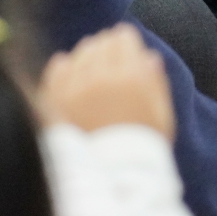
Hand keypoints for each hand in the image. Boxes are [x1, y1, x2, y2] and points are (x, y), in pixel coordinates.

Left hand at [35, 24, 175, 141]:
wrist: (109, 179)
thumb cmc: (142, 149)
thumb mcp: (162, 116)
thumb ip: (155, 82)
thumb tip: (149, 56)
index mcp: (132, 77)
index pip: (123, 37)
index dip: (127, 44)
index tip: (127, 52)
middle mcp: (101, 75)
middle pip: (100, 42)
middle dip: (108, 51)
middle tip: (112, 70)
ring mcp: (74, 86)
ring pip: (80, 52)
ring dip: (88, 60)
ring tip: (95, 81)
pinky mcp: (54, 97)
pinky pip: (58, 65)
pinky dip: (67, 69)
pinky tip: (75, 83)